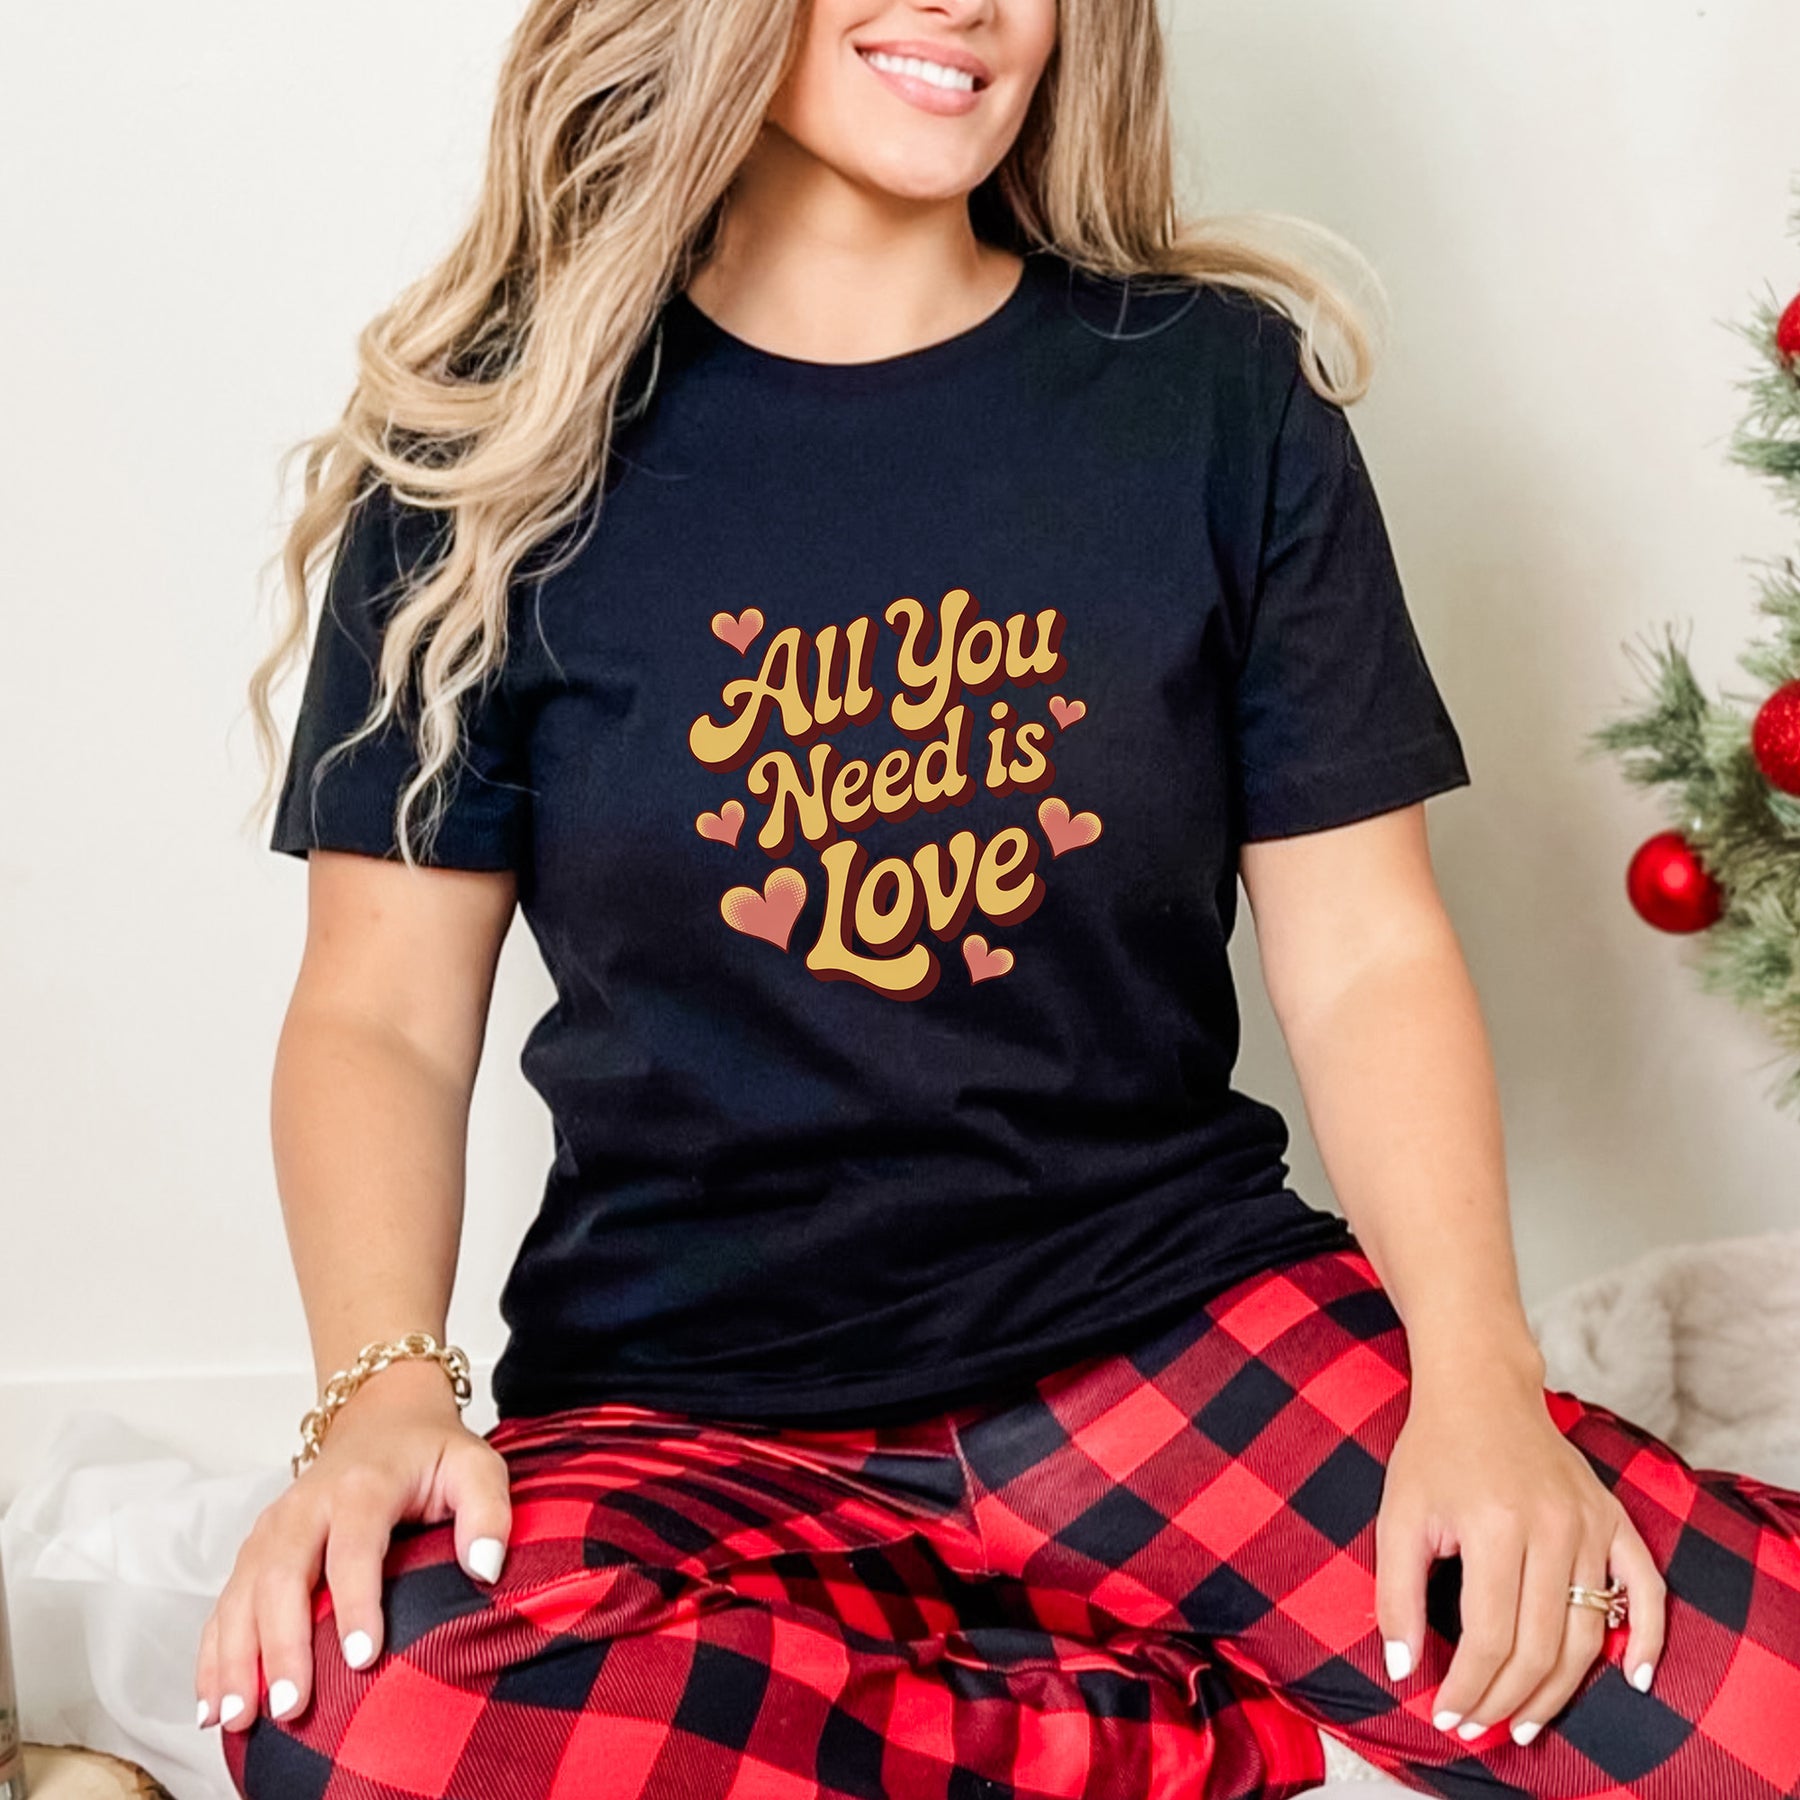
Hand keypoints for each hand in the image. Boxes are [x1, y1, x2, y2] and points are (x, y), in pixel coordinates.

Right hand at [194, 1359, 512, 1731]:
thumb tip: (487, 1566)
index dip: (356, 1603)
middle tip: (292, 1705)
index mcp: (364, 1485)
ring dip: (236, 1656)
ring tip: (238, 1718)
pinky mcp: (255, 1549)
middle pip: (284, 1575)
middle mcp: (307, 1505)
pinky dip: (213, 1653)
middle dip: (282, 1644)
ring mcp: (274, 1527)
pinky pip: (224, 1603)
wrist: (382, 1416)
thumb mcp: (476, 1466)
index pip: (355, 1547)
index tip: (363, 1658)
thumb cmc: (430, 1452)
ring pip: (243, 1593)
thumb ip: (489, 1511)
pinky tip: (212, 1702)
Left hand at [1373, 1357, 1666, 1746]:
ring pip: (1588, 1633)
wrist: (1481, 1388)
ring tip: (1526, 1724)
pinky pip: (1647, 1588)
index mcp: (1495, 1525)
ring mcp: (1590, 1523)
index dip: (1468, 1688)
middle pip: (1541, 1647)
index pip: (1490, 1637)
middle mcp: (1551, 1526)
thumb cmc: (1434, 1452)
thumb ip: (1397, 1595)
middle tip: (1480, 1728)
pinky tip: (1632, 1680)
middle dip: (1507, 1700)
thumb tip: (1403, 1670)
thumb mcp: (1397, 1516)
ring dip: (1559, 1690)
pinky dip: (1647, 1638)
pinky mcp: (1614, 1518)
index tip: (1446, 1715)